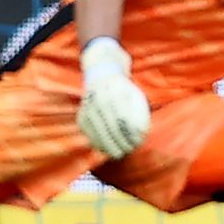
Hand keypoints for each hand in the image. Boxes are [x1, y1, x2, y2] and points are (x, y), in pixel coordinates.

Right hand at [74, 39, 149, 158]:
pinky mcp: (81, 114)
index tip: (138, 142)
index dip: (130, 133)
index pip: (123, 118)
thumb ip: (139, 112)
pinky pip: (88, 132)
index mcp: (115, 93)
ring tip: (118, 153)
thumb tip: (143, 133)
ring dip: (108, 145)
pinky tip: (105, 149)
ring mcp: (88, 106)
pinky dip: (96, 142)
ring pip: (97, 131)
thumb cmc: (124, 86)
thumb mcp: (135, 93)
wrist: (102, 70)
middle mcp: (99, 99)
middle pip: (109, 126)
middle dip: (120, 142)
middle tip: (129, 150)